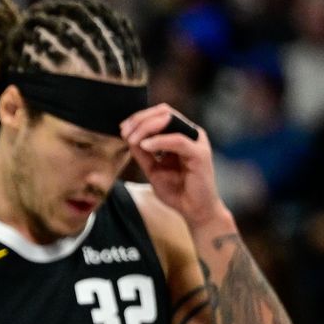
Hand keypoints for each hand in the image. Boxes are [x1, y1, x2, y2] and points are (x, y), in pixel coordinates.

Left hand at [120, 104, 225, 228]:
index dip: (139, 118)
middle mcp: (191, 134)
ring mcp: (197, 142)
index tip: (123, 129)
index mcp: (181, 135)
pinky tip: (145, 146)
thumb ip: (142, 153)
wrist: (195, 211)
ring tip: (132, 140)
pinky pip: (177, 140)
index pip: (159, 115)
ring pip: (169, 121)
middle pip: (164, 112)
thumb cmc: (177, 190)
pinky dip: (158, 141)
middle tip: (125, 132)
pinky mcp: (200, 154)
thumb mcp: (153, 169)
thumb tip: (127, 136)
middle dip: (140, 119)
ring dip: (146, 127)